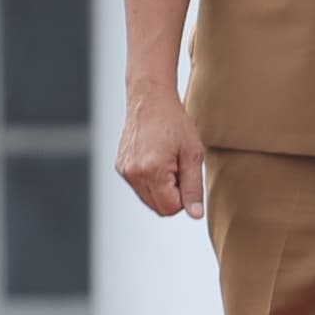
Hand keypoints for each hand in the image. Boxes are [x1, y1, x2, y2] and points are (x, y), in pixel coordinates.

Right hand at [114, 88, 207, 221]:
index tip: (186, 176)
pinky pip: (139, 186)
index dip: (184, 198)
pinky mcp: (121, 166)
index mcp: (151, 171)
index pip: (170, 208)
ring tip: (168, 162)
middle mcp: (133, 173)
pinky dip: (151, 179)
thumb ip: (193, 188)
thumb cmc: (174, 122)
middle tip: (179, 168)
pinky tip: (157, 159)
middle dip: (173, 195)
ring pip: (148, 198)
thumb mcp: (193, 154)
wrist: (150, 100)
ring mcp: (124, 170)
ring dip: (162, 188)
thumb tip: (194, 214)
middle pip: (158, 207)